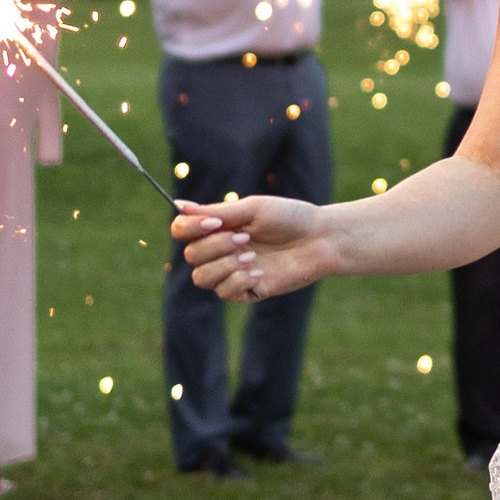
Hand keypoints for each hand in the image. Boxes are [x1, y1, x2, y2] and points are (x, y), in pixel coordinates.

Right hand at [173, 192, 330, 299]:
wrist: (320, 239)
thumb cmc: (289, 218)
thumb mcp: (253, 209)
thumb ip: (217, 212)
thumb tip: (179, 206)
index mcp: (218, 227)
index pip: (182, 231)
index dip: (190, 229)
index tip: (215, 224)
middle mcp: (220, 250)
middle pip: (191, 256)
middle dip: (216, 247)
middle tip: (247, 239)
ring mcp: (231, 272)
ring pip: (201, 278)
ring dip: (225, 266)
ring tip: (252, 256)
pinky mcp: (245, 291)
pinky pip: (223, 293)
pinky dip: (238, 281)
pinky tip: (259, 271)